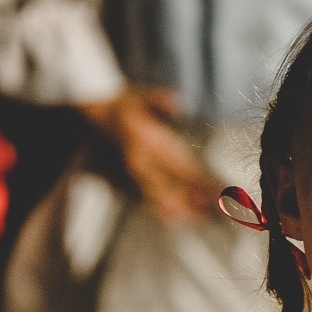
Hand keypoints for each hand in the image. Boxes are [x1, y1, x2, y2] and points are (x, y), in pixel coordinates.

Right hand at [80, 88, 220, 223]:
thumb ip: (159, 100)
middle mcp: (141, 159)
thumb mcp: (141, 95)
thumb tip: (177, 103)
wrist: (97, 113)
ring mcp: (135, 170)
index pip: (176, 162)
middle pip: (171, 183)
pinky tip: (173, 216)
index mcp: (147, 140)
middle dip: (193, 197)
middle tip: (214, 209)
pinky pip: (146, 194)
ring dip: (180, 205)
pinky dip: (159, 206)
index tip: (213, 189)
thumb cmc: (125, 103)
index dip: (196, 178)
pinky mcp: (131, 175)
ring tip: (199, 216)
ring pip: (159, 193)